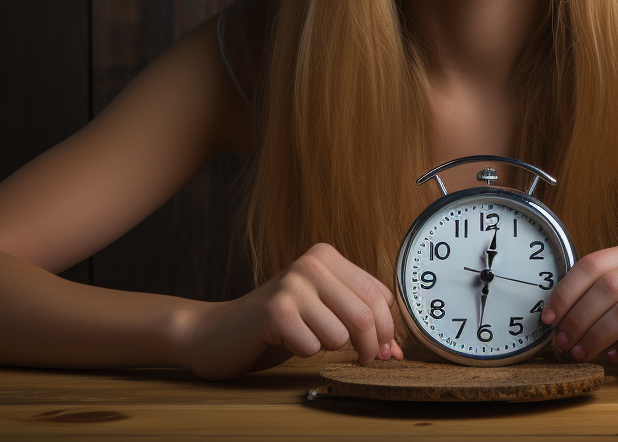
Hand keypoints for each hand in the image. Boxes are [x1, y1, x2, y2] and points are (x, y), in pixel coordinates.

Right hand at [180, 243, 403, 379]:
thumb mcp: (324, 311)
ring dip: (327, 348)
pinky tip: (286, 340)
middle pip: (365, 316)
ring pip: (340, 335)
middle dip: (368, 348)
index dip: (387, 329)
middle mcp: (311, 263)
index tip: (383, 350)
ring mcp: (292, 284)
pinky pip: (312, 346)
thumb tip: (396, 351)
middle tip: (361, 360)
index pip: (379, 295)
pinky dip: (303, 352)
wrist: (221, 332)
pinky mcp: (275, 310)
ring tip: (306, 337)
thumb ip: (361, 322)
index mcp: (327, 256)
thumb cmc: (279, 323)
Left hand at [539, 240, 617, 372]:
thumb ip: (603, 292)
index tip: (549, 317)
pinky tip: (615, 357)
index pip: (594, 263)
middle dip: (578, 319)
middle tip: (563, 343)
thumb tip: (556, 314)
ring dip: (596, 337)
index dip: (566, 291)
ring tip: (582, 353)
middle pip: (608, 287)